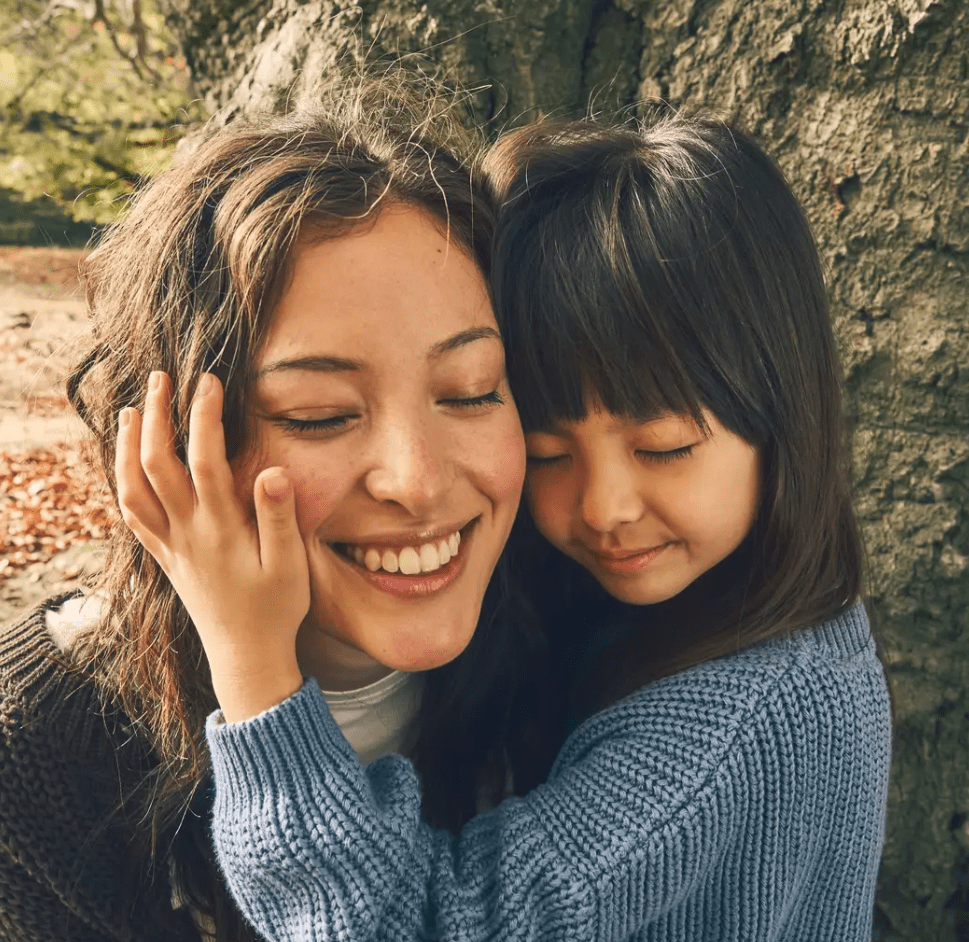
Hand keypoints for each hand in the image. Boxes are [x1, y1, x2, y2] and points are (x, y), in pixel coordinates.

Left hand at [116, 371, 307, 721]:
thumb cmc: (275, 610)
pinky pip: (133, 516)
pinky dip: (123, 483)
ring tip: (134, 411)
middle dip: (157, 416)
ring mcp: (171, 546)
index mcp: (220, 529)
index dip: (205, 416)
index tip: (209, 381)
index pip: (205, 460)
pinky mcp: (166, 559)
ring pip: (132, 488)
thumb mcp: (290, 565)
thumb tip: (272, 471)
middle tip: (161, 378)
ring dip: (128, 446)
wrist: (246, 657)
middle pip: (156, 464)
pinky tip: (126, 466)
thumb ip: (279, 518)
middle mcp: (187, 532)